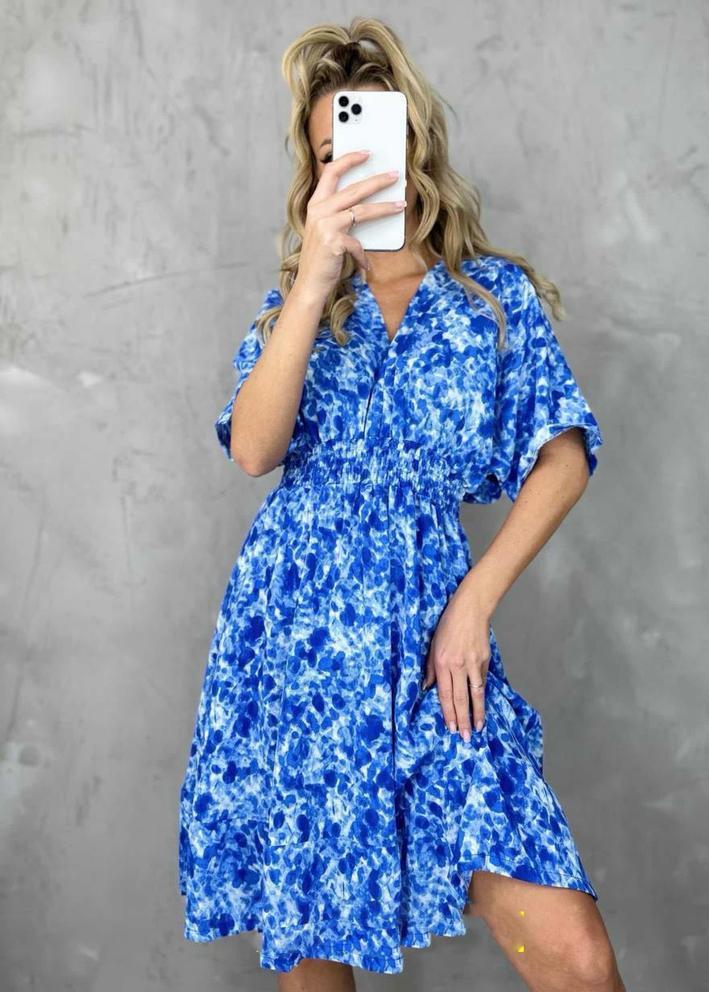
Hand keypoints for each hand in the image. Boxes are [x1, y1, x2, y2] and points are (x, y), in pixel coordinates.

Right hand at [294, 150, 405, 299]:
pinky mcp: (333, 243)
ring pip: (362, 210)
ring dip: (385, 207)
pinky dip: (363, 256)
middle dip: (378, 180)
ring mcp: (325, 226)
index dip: (349, 159)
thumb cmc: (321, 259)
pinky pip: (358, 244)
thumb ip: (339, 216)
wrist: (309, 285)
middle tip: (395, 176)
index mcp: (315, 204)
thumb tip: (367, 205)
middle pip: (354, 189)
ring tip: (400, 204)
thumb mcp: (325, 232)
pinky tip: (366, 265)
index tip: (366, 153)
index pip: (331, 172)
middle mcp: (318, 211)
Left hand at [422, 584, 491, 742]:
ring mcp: (473, 663)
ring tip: (478, 728)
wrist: (470, 609)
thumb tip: (426, 687)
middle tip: (466, 737)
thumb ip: (430, 668)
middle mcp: (458, 665)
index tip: (451, 728)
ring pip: (476, 694)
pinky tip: (481, 706)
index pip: (445, 694)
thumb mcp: (432, 644)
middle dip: (463, 720)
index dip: (448, 713)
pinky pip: (482, 681)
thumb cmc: (448, 624)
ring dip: (477, 713)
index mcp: (442, 662)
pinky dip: (481, 696)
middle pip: (461, 698)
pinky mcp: (485, 660)